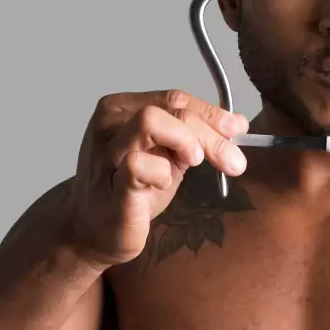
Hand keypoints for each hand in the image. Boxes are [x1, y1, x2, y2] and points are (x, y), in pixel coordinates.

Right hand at [67, 89, 248, 267]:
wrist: (91, 230)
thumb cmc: (131, 189)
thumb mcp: (167, 155)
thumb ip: (195, 135)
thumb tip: (238, 124)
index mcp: (122, 109)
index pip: (176, 99)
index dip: (212, 114)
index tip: (237, 131)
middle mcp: (109, 124)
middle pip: (172, 110)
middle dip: (210, 133)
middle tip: (232, 161)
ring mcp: (105, 154)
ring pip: (151, 122)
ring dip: (186, 142)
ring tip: (195, 163)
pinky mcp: (110, 186)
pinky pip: (137, 164)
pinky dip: (162, 170)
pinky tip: (166, 183)